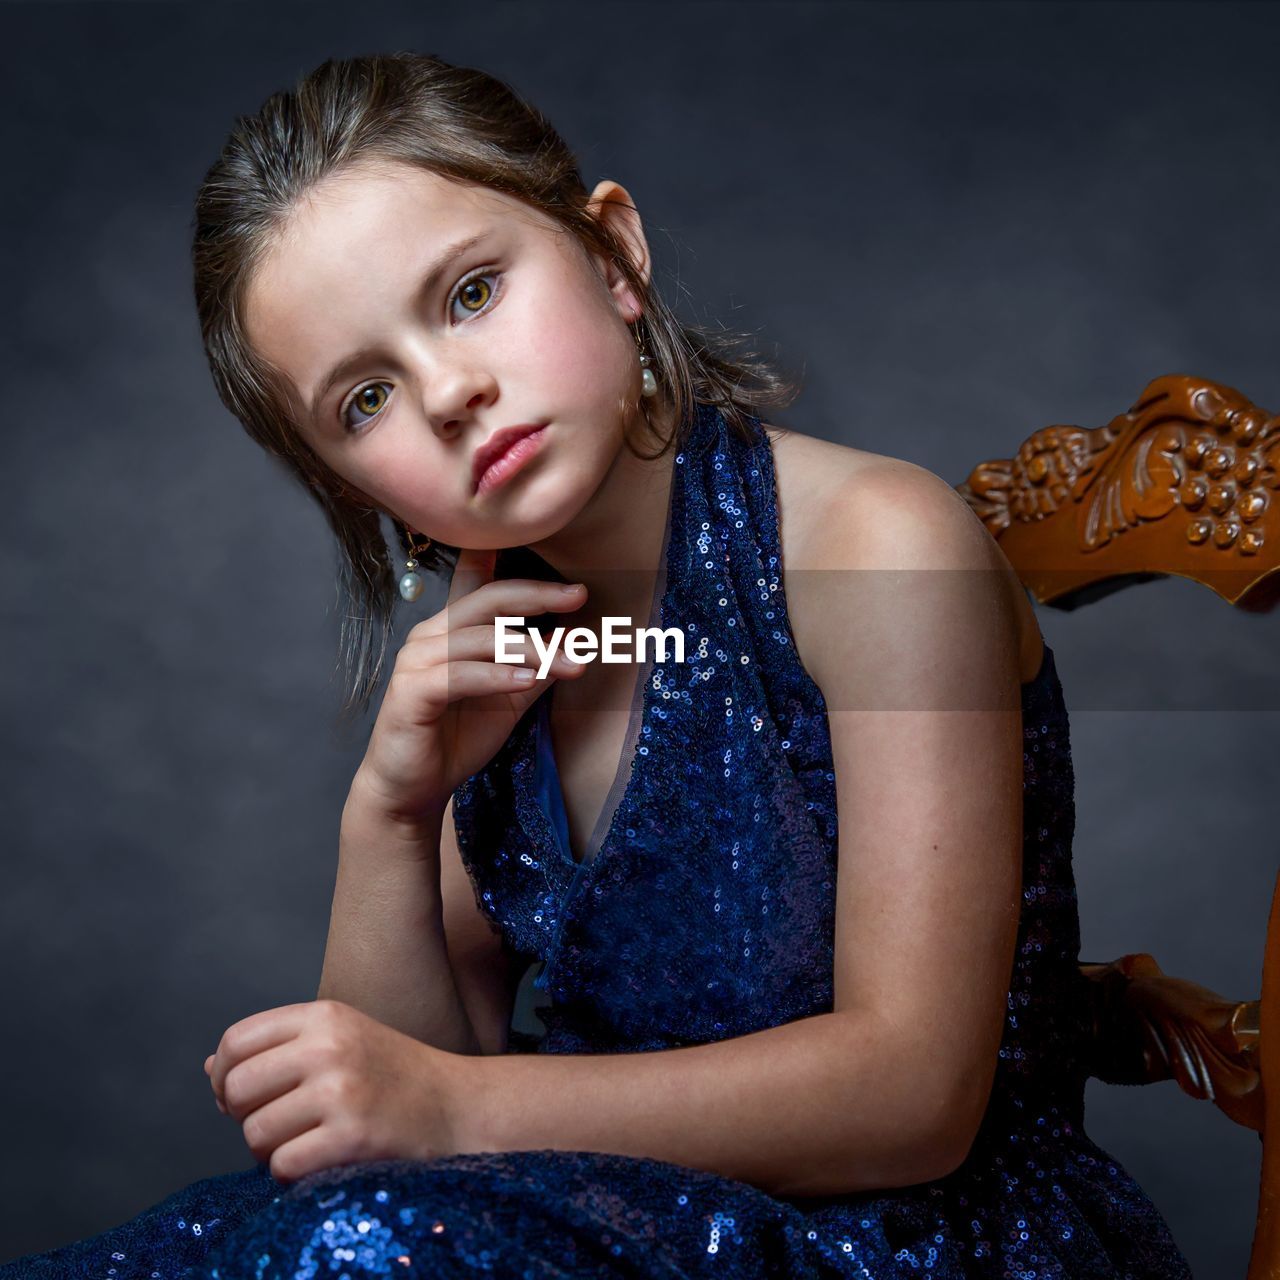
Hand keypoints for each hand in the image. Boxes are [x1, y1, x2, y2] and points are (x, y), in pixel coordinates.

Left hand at [202, 999, 470, 1182]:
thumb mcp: (341, 1040)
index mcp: (325, 1016)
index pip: (236, 1041)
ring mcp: (341, 1092)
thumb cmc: (392, 1076)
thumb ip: (279, 1049)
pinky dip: (292, 1173)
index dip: (225, 1075)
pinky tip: (320, 1160)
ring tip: (306, 1141)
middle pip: (237, 1088)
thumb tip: (210, 1069)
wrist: (456, 1107)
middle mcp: (330, 1047)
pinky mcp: (352, 1137)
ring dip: (271, 1150)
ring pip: (255, 1133)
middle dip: (245, 1116)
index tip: (241, 1096)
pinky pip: (282, 1165)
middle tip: (278, 1123)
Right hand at [349, 546, 587, 827]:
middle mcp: (430, 635)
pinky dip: (496, 676)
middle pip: (488, 601)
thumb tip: (574, 639)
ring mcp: (416, 661)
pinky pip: (459, 676)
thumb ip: (537, 667)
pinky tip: (528, 679)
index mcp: (451, 629)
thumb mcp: (510, 699)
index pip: (481, 584)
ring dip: (530, 649)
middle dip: (537, 596)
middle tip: (578, 596)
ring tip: (571, 661)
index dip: (520, 571)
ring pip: (479, 639)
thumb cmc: (457, 738)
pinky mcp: (411, 692)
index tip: (566, 575)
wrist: (413, 789)